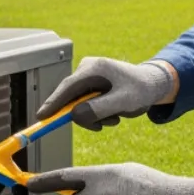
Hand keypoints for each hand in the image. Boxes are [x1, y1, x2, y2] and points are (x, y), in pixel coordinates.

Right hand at [35, 56, 175, 128]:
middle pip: (71, 98)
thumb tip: (75, 115)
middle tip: (102, 126)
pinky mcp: (90, 85)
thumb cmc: (141, 90)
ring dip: (93, 117)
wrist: (152, 85)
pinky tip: (112, 114)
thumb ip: (99, 109)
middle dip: (85, 116)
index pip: (68, 87)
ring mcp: (88, 76)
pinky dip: (95, 114)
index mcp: (94, 68)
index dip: (53, 102)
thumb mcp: (123, 102)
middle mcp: (87, 69)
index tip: (41, 116)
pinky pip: (84, 105)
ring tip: (114, 118)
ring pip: (78, 105)